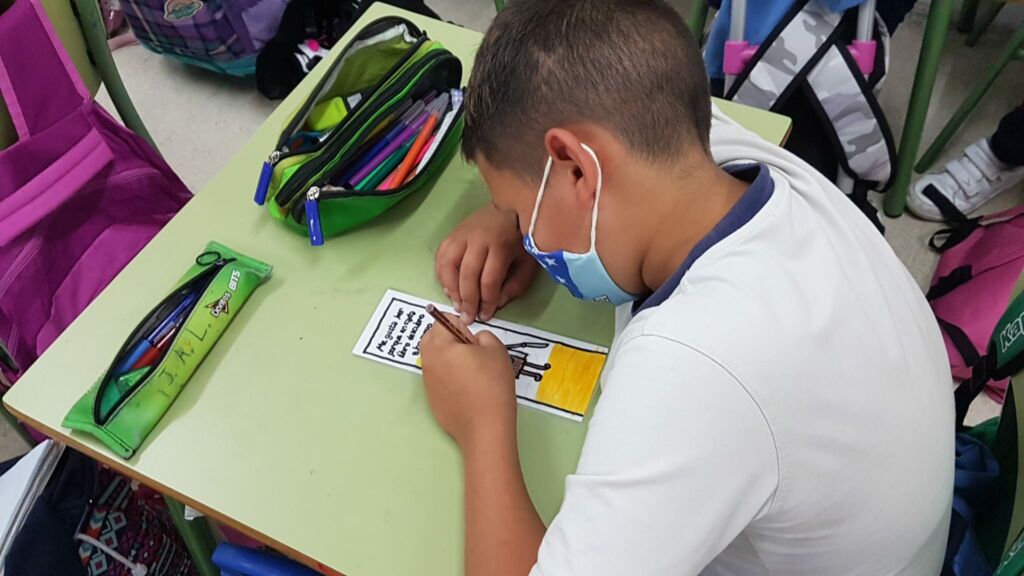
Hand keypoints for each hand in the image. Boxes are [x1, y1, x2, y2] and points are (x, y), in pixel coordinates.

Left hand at [420, 314, 516, 449]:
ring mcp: (427, 381)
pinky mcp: (431, 399)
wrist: (485, 428)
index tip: (475, 343)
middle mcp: (428, 360)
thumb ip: (483, 335)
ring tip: (473, 373)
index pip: (444, 320)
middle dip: (450, 339)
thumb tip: (473, 340)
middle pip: (433, 337)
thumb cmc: (492, 385)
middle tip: (473, 354)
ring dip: (449, 358)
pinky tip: (467, 390)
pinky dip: (449, 378)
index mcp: (439, 344)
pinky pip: (438, 378)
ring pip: (435, 358)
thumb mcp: (496, 349)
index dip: (463, 327)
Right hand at [436, 204, 538, 323]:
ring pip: (448, 265)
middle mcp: (478, 239)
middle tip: (467, 317)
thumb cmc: (520, 238)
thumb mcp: (528, 262)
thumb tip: (496, 304)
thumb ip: (515, 285)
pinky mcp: (451, 234)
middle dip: (467, 300)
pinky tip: (449, 288)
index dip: (486, 301)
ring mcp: (461, 235)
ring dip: (450, 289)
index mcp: (500, 245)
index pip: (489, 279)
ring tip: (456, 304)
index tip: (485, 316)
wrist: (509, 208)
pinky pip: (440, 257)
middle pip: (467, 274)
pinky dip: (441, 275)